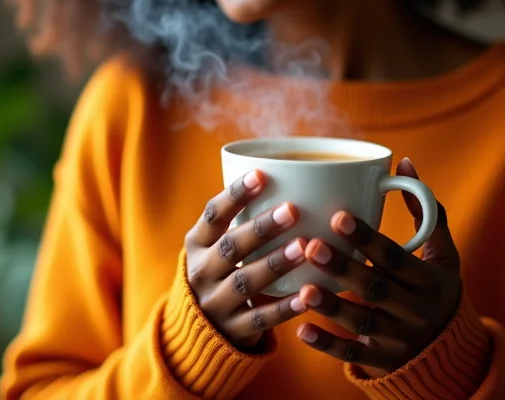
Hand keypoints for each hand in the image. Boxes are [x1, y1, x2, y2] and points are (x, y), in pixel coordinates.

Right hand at [184, 169, 307, 349]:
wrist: (199, 330)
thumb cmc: (222, 269)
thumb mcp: (216, 244)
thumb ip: (241, 218)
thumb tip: (288, 174)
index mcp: (197, 243)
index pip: (213, 214)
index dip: (235, 194)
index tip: (260, 174)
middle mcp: (201, 272)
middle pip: (231, 246)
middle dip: (261, 227)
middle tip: (292, 209)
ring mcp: (215, 304)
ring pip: (245, 281)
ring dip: (275, 263)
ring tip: (303, 246)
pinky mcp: (233, 331)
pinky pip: (260, 318)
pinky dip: (284, 308)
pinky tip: (307, 295)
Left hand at [294, 158, 460, 375]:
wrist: (447, 352)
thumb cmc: (434, 286)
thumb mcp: (442, 253)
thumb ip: (425, 211)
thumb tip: (404, 162)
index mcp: (429, 280)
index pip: (396, 258)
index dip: (368, 238)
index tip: (339, 216)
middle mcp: (415, 311)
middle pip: (376, 289)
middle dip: (344, 268)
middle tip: (311, 246)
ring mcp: (397, 339)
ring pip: (362, 323)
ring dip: (332, 307)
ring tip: (304, 288)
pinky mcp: (380, 362)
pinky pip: (351, 355)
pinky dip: (327, 345)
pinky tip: (302, 329)